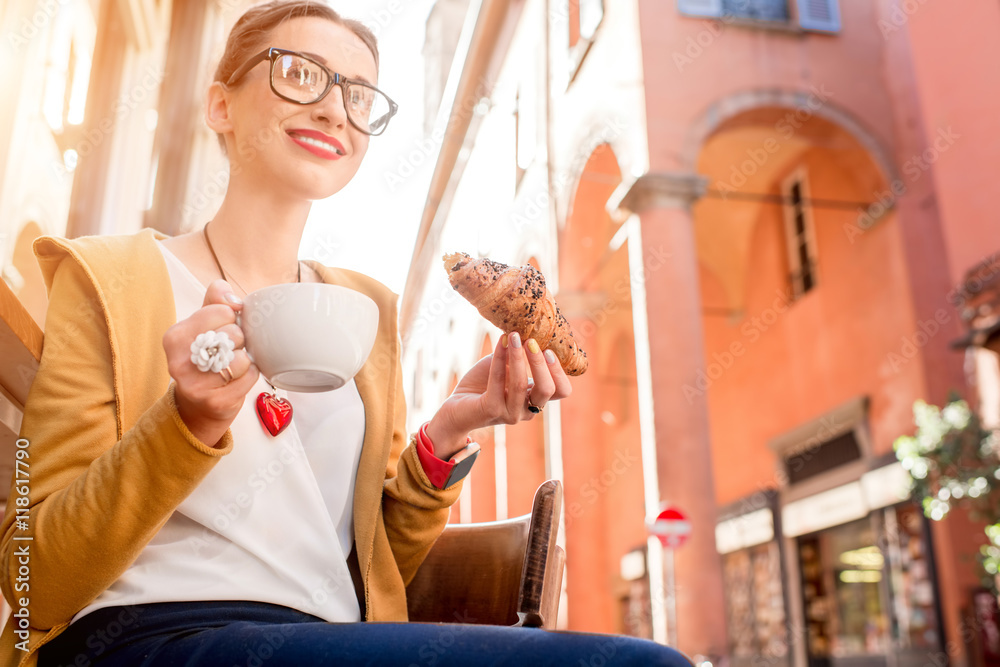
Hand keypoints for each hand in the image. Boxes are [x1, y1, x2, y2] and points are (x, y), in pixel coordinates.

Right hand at [163, 280, 259, 446]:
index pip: (222, 311)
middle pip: (234, 334)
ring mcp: (195, 384)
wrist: (199, 405)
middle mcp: (180, 361)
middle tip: (228, 350)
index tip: (222, 330)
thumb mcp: (204, 325)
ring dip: (246, 360)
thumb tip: (231, 296)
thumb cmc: (206, 357)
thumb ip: (215, 301)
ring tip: (232, 366)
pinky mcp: (215, 402)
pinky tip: (236, 380)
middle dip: (240, 340)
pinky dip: (250, 376)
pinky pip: (250, 377)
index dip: (232, 319)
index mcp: (175, 336)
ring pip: (242, 358)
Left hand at [425, 332, 571, 458]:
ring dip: (518, 357)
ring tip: (513, 336)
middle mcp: (527, 410)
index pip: (562, 390)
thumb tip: (526, 330)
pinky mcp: (491, 410)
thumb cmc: (482, 384)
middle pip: (548, 390)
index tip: (548, 348)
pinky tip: (500, 343)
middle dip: (541, 363)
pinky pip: (498, 381)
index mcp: (535, 399)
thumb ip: (518, 355)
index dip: (559, 371)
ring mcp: (510, 413)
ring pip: (522, 385)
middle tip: (531, 341)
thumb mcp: (505, 366)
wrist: (455, 408)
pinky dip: (499, 359)